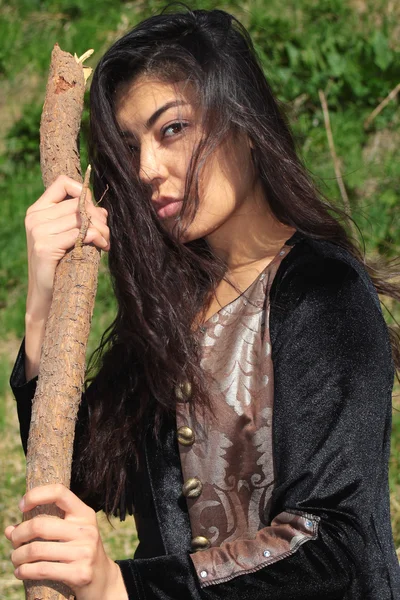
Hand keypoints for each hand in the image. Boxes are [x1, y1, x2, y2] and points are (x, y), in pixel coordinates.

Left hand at [4, 484, 127, 599]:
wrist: (103, 580)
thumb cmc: (79, 553)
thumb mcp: (69, 534)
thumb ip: (43, 528)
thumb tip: (9, 530)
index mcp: (84, 514)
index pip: (59, 492)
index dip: (36, 494)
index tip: (21, 505)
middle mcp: (87, 530)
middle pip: (40, 525)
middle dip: (19, 535)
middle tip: (14, 541)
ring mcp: (85, 552)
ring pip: (36, 550)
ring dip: (18, 556)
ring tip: (15, 558)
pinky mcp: (80, 573)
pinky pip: (42, 569)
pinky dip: (24, 571)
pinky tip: (20, 572)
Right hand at [25, 174, 109, 320]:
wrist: (46, 295)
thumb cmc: (60, 265)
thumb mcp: (67, 237)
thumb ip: (79, 220)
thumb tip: (103, 211)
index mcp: (37, 210)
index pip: (62, 183)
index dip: (83, 191)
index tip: (94, 209)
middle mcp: (35, 218)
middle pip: (78, 203)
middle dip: (99, 217)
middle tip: (107, 233)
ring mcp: (38, 232)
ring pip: (83, 218)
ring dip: (102, 230)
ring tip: (106, 241)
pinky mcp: (45, 247)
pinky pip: (81, 233)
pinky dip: (98, 238)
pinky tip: (102, 246)